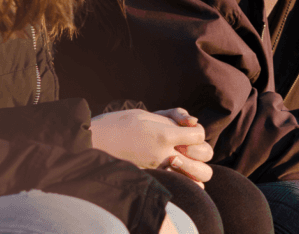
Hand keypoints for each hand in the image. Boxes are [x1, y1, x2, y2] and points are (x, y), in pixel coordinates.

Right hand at [90, 109, 213, 185]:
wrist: (93, 143)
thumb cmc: (118, 124)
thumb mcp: (146, 113)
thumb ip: (171, 116)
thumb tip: (192, 121)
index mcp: (164, 134)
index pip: (199, 134)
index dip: (196, 131)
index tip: (186, 129)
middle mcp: (165, 153)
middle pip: (205, 154)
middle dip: (202, 149)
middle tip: (188, 146)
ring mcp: (160, 168)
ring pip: (197, 175)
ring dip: (197, 167)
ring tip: (185, 160)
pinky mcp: (153, 178)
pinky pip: (181, 184)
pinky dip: (186, 181)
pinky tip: (178, 172)